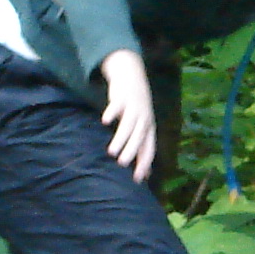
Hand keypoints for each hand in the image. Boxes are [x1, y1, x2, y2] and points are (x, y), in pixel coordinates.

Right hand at [97, 48, 156, 181]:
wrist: (131, 75)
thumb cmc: (136, 107)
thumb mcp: (143, 126)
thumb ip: (142, 148)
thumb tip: (146, 174)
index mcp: (149, 127)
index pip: (149, 148)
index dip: (144, 163)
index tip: (137, 178)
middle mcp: (144, 118)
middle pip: (140, 136)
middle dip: (132, 151)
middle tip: (122, 164)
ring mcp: (134, 107)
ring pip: (129, 124)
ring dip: (121, 138)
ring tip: (111, 151)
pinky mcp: (122, 97)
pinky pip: (117, 105)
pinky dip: (112, 113)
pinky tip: (105, 122)